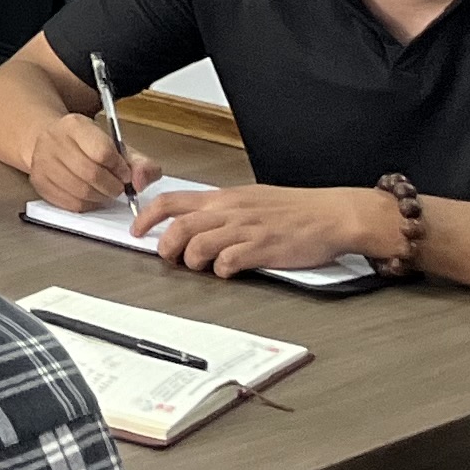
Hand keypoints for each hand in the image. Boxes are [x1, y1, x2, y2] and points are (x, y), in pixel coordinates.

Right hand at [26, 110, 155, 214]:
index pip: (103, 152)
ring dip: (101, 197)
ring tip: (105, 190)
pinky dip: (88, 204)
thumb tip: (140, 182)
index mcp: (74, 125)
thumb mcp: (117, 146)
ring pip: (81, 191)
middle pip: (91, 174)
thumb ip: (140, 163)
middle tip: (118, 186)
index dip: (121, 168)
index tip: (125, 173)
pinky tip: (90, 195)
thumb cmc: (88, 146)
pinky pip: (71, 203)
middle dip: (113, 186)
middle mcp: (54, 140)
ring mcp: (42, 162)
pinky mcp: (39, 182)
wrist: (53, 143)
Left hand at [138, 183, 390, 279]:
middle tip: (168, 257)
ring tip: (199, 266)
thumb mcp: (251, 199)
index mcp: (225, 198)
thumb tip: (197, 219)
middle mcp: (230, 211)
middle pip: (179, 226)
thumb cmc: (296, 209)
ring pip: (198, 244)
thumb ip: (223, 209)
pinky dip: (221, 270)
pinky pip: (229, 261)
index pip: (172, 201)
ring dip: (191, 260)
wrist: (332, 214)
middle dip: (165, 246)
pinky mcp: (263, 249)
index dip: (147, 216)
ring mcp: (246, 230)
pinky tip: (227, 272)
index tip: (137, 230)